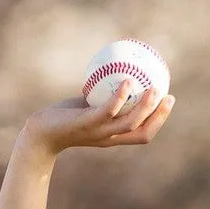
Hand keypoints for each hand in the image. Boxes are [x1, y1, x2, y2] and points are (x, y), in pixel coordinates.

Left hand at [23, 83, 174, 160]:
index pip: (142, 134)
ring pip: (128, 123)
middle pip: (141, 132)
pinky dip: (119, 97)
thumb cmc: (65, 117)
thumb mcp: (88, 104)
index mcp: (113, 136)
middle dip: (158, 117)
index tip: (168, 100)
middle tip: (168, 95)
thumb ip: (104, 94)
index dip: (159, 120)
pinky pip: (107, 110)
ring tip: (154, 89)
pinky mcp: (86, 124)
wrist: (41, 132)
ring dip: (144, 107)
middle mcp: (109, 138)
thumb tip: (119, 70)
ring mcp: (98, 133)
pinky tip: (127, 81)